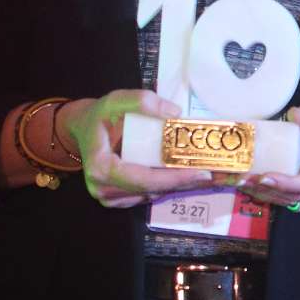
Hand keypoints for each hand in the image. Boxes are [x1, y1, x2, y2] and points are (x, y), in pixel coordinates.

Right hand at [64, 89, 212, 208]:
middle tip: (217, 174)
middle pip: (151, 189)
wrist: (82, 130)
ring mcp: (109, 198)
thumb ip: (141, 101)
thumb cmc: (100, 116)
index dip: (171, 178)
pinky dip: (168, 186)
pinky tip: (190, 176)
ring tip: (210, 174)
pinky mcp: (118, 200)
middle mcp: (103, 188)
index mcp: (101, 167)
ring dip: (180, 185)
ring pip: (152, 194)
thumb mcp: (115, 100)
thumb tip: (174, 113)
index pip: (141, 178)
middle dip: (184, 182)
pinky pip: (148, 194)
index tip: (199, 172)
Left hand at [241, 89, 299, 206]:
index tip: (265, 178)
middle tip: (246, 180)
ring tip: (244, 182)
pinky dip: (273, 189)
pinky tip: (254, 183)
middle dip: (271, 190)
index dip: (288, 184)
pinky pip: (291, 191)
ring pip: (294, 197)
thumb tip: (295, 115)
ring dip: (268, 193)